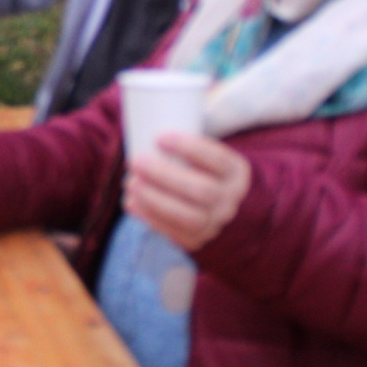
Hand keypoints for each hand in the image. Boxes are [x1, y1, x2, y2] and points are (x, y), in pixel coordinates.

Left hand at [122, 135, 250, 252]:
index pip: (217, 159)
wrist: (217, 205)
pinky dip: (149, 216)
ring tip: (130, 183)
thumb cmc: (200, 169)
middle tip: (136, 161)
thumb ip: (183, 145)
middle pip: (203, 190)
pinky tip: (131, 202)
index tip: (158, 137)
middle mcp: (231, 199)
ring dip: (155, 199)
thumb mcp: (205, 154)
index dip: (188, 148)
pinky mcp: (197, 240)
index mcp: (236, 171)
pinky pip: (174, 233)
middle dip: (165, 175)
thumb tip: (144, 126)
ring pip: (189, 216)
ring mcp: (216, 222)